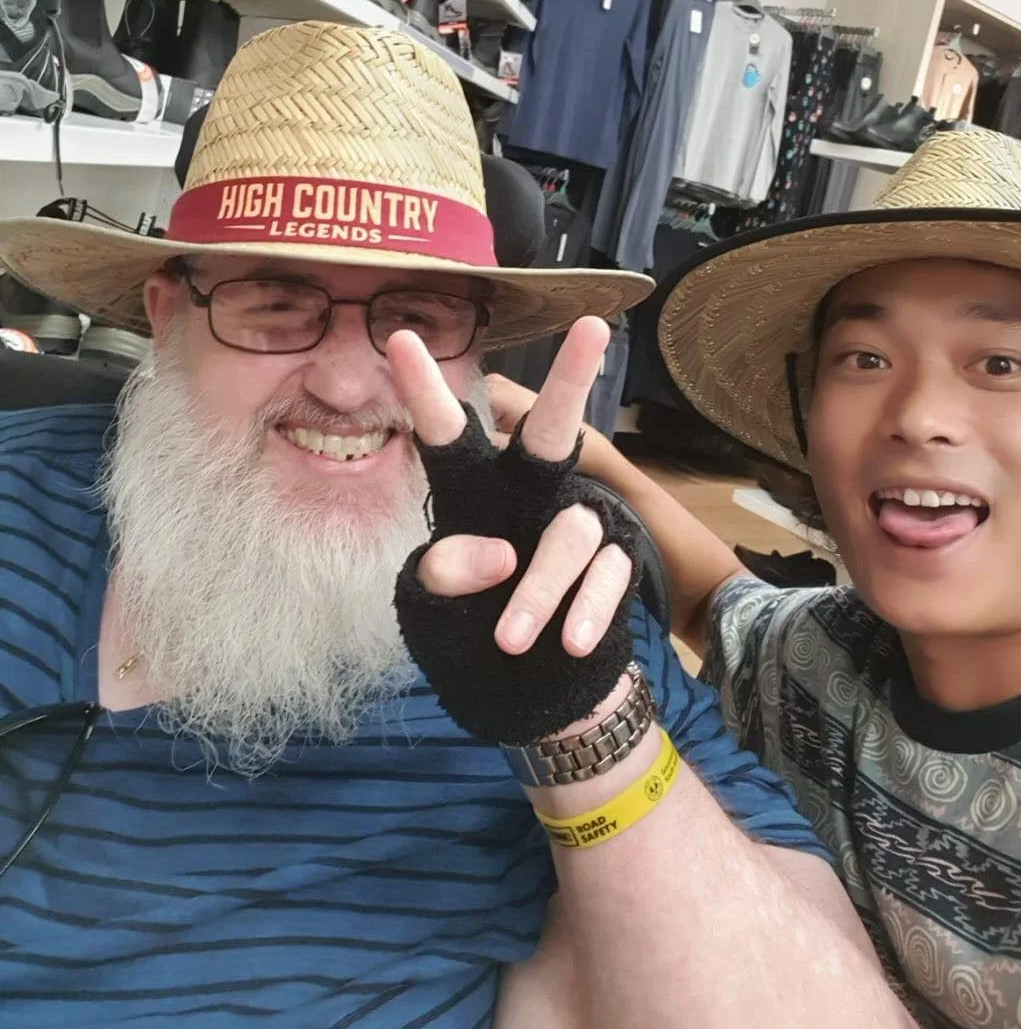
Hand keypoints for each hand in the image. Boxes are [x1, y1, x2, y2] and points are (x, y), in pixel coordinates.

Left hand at [389, 318, 644, 744]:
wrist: (529, 699)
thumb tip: (497, 555)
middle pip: (553, 433)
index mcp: (474, 495)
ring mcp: (576, 528)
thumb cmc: (469, 638)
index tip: (397, 338)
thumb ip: (444, 578)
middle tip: (592, 329)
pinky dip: (587, 609)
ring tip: (512, 639)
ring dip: (541, 588)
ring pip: (570, 533)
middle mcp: (529, 497)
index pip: (447, 437)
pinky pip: (609, 574)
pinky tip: (571, 642)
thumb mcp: (431, 615)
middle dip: (572, 381)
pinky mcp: (615, 565)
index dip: (423, 390)